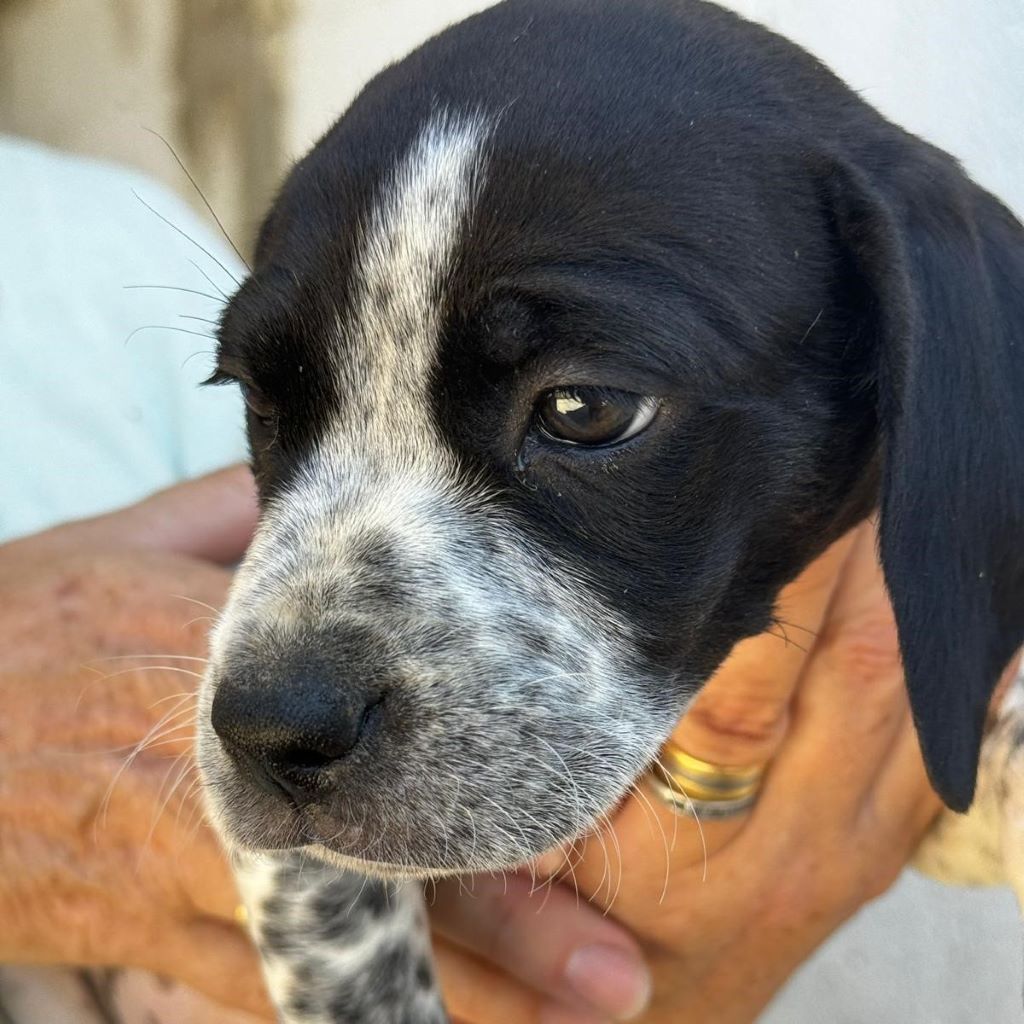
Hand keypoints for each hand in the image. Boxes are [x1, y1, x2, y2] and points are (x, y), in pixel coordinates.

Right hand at [0, 469, 648, 1023]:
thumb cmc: (28, 619)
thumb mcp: (131, 541)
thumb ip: (242, 511)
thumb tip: (326, 474)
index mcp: (232, 655)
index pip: (380, 714)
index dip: (474, 753)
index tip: (586, 781)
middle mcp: (221, 770)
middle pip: (383, 861)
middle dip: (502, 929)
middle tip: (616, 971)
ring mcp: (179, 867)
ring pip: (338, 948)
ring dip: (455, 998)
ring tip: (568, 1016)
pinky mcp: (140, 933)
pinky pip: (256, 988)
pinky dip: (353, 1015)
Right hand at [428, 523, 1005, 1022]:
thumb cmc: (579, 939)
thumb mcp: (520, 884)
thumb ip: (525, 832)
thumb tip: (557, 730)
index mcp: (689, 841)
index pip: (740, 679)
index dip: (770, 575)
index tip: (777, 481)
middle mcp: (792, 841)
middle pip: (858, 664)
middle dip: (867, 550)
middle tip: (870, 445)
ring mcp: (853, 845)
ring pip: (914, 696)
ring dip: (917, 592)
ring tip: (910, 491)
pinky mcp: (880, 847)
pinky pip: (946, 745)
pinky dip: (956, 666)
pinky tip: (963, 605)